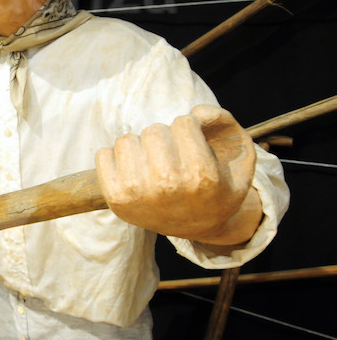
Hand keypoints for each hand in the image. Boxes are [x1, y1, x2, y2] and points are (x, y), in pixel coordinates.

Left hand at [95, 104, 260, 243]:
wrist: (197, 227)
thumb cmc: (217, 186)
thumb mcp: (238, 156)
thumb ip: (225, 123)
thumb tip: (196, 112)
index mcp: (201, 176)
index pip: (183, 122)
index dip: (188, 129)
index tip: (191, 146)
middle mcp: (168, 185)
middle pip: (153, 130)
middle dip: (162, 137)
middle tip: (171, 156)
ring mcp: (138, 193)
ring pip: (126, 140)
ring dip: (138, 147)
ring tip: (151, 164)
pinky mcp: (116, 199)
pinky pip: (102, 155)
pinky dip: (114, 158)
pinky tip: (132, 171)